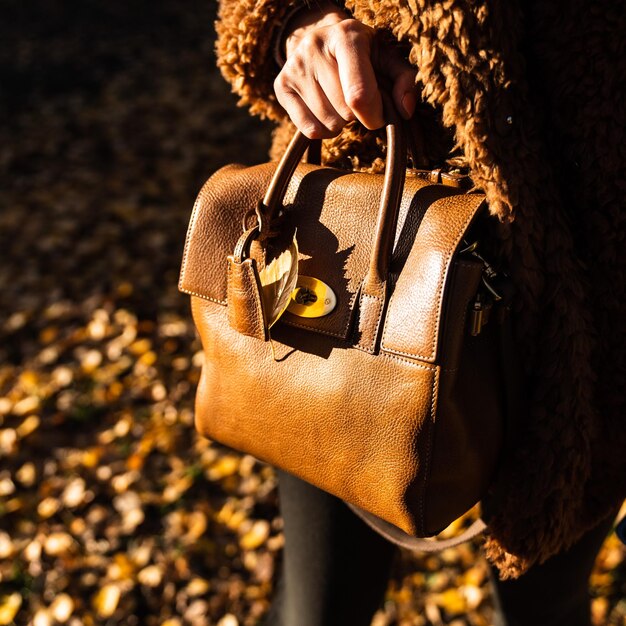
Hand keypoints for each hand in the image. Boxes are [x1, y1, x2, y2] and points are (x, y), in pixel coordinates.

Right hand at [274, 5, 417, 138]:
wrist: (320, 39)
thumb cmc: (361, 55)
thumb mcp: (386, 59)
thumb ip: (404, 80)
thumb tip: (406, 109)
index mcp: (346, 36)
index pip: (358, 95)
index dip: (373, 115)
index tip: (378, 116)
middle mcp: (315, 47)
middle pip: (344, 112)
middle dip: (357, 116)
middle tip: (355, 102)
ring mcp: (295, 67)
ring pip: (327, 123)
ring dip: (340, 123)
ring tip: (340, 103)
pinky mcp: (281, 85)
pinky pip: (308, 129)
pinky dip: (323, 130)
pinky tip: (326, 113)